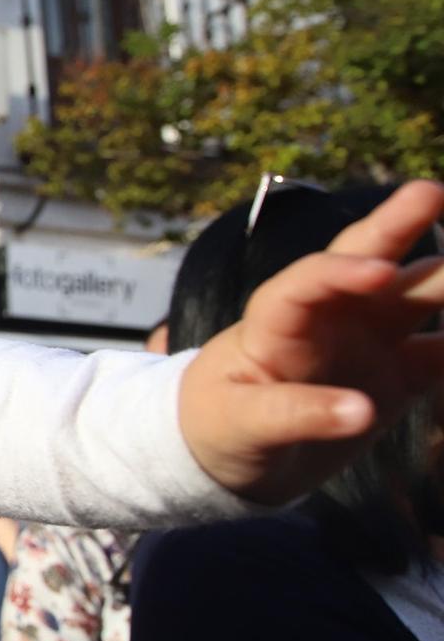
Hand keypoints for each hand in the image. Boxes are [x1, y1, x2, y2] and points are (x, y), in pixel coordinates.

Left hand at [179, 179, 443, 502]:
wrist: (233, 449)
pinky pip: (443, 352)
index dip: (343, 271)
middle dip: (399, 222)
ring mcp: (369, 339)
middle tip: (432, 191)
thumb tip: (362, 413)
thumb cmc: (219, 424)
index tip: (382, 274)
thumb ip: (292, 414)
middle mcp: (331, 315)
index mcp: (278, 318)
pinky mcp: (399, 374)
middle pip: (367, 257)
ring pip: (420, 295)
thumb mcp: (238, 421)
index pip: (308, 280)